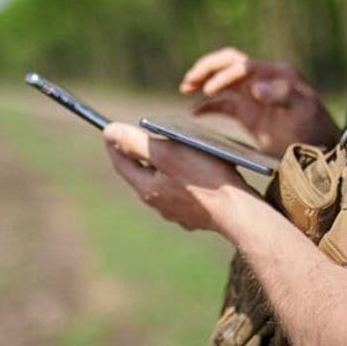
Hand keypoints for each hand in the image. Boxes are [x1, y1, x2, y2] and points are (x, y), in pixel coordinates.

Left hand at [103, 122, 250, 234]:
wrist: (238, 210)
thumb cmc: (204, 177)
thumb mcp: (166, 152)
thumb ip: (135, 143)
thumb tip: (108, 132)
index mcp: (148, 189)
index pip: (122, 163)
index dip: (114, 145)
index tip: (109, 129)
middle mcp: (159, 204)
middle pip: (142, 174)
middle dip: (140, 155)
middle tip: (140, 136)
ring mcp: (178, 212)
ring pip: (164, 185)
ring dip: (164, 168)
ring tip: (171, 150)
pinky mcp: (197, 215)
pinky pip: (184, 194)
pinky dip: (184, 180)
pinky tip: (196, 172)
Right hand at [180, 48, 339, 155]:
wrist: (321, 153)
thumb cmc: (314, 130)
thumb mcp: (302, 112)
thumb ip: (282, 96)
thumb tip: (256, 89)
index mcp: (277, 74)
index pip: (244, 66)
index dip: (224, 75)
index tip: (210, 90)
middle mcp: (263, 80)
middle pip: (229, 64)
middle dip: (207, 69)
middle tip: (189, 81)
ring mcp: (254, 96)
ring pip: (223, 81)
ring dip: (203, 82)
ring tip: (185, 88)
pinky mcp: (249, 114)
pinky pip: (223, 103)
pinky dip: (208, 105)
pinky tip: (195, 112)